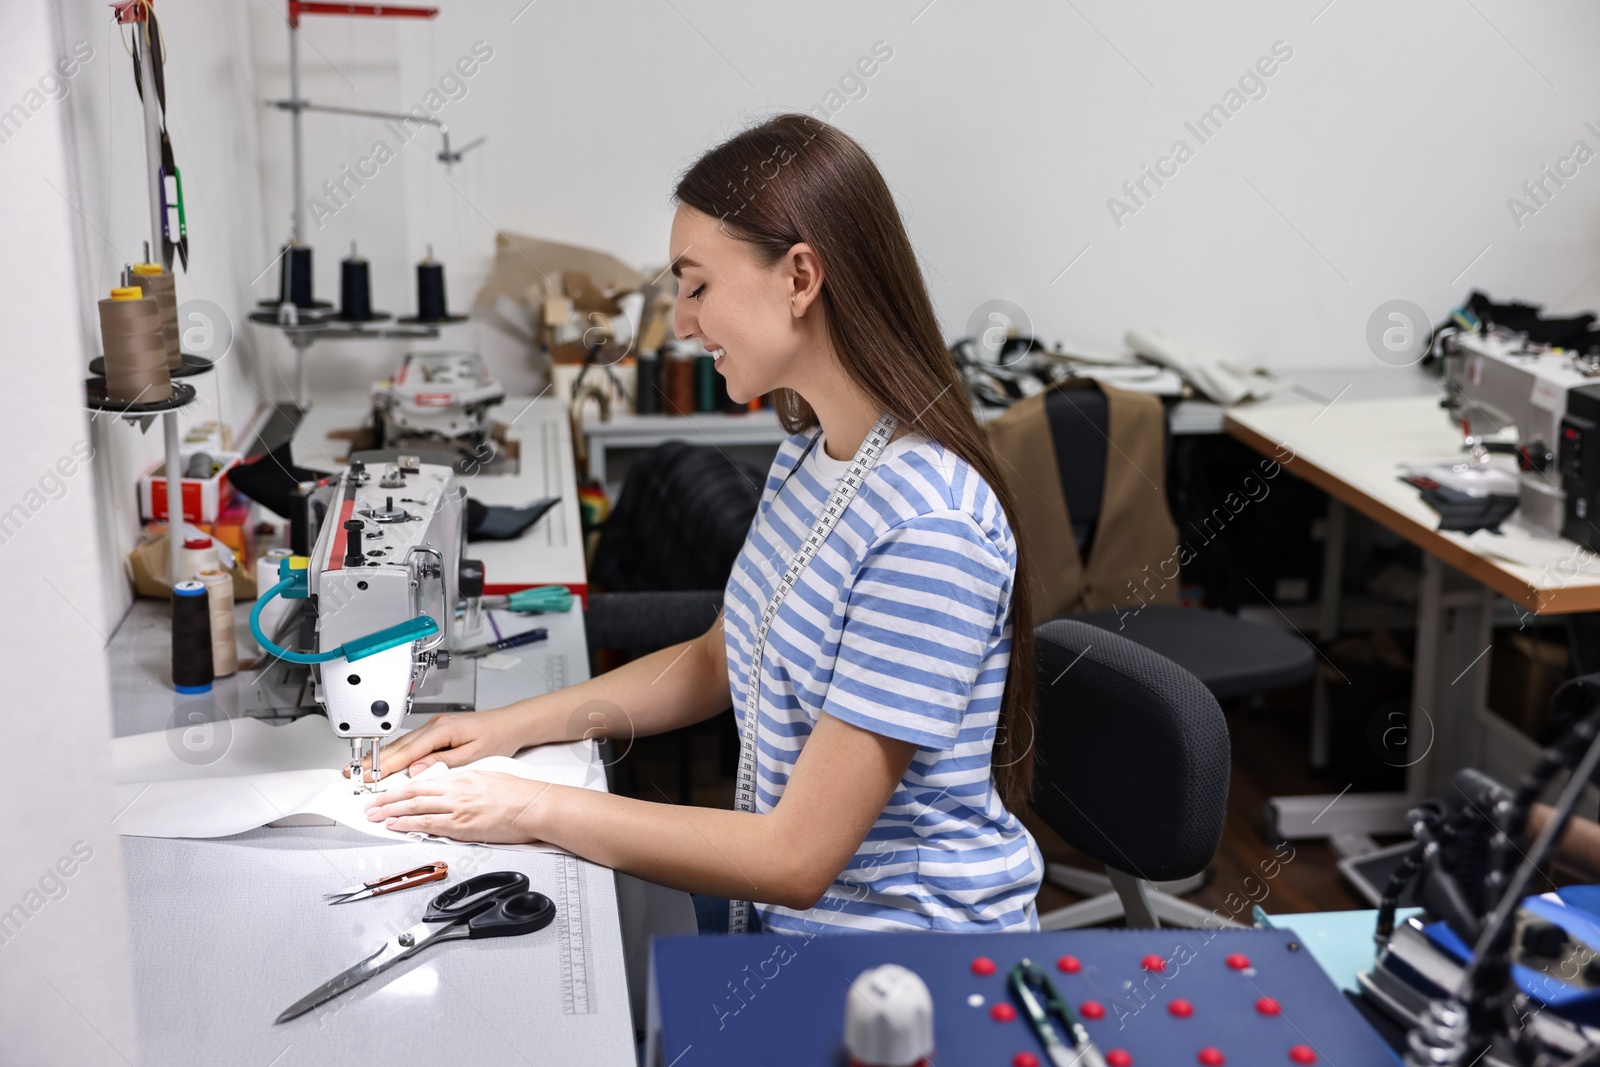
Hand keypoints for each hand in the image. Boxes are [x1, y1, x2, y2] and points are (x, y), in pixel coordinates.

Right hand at [353, 706, 529, 780]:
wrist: (511, 723)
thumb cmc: (497, 737)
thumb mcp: (472, 755)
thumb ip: (442, 763)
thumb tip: (416, 771)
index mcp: (442, 730)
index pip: (407, 751)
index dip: (385, 766)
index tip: (369, 777)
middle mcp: (435, 725)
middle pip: (399, 746)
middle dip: (375, 760)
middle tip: (354, 773)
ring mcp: (435, 726)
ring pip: (403, 744)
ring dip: (382, 756)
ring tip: (364, 768)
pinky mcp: (437, 730)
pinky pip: (411, 743)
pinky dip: (397, 752)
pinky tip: (387, 760)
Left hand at [364, 770, 558, 844]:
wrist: (536, 805)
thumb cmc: (520, 794)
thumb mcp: (488, 778)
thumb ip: (465, 784)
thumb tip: (450, 790)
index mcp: (463, 776)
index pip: (424, 781)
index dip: (401, 787)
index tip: (387, 792)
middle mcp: (457, 789)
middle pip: (413, 792)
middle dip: (388, 800)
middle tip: (370, 805)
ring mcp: (458, 807)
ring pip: (416, 807)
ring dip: (391, 812)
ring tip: (375, 816)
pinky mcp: (463, 825)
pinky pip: (429, 824)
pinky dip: (409, 824)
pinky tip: (395, 825)